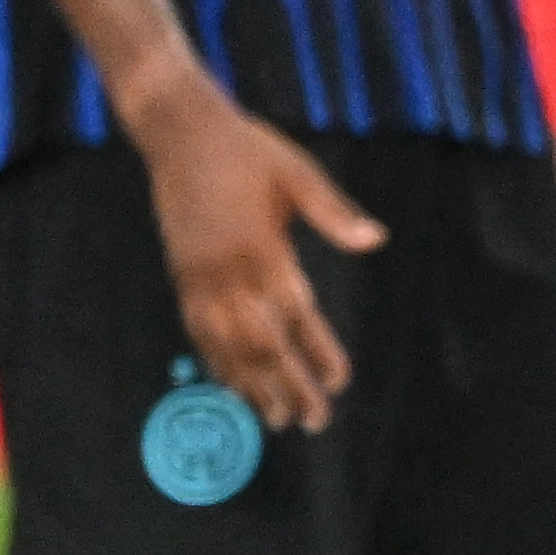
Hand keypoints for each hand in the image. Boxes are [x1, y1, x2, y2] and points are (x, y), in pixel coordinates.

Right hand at [132, 79, 379, 434]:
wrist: (180, 133)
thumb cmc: (248, 150)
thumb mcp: (298, 173)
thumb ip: (333, 212)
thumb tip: (375, 240)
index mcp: (260, 248)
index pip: (295, 314)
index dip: (316, 352)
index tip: (338, 383)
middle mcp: (225, 272)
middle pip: (259, 344)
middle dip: (286, 386)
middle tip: (312, 421)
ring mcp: (198, 277)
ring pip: (226, 346)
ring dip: (251, 386)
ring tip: (275, 419)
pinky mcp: (182, 276)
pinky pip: (200, 331)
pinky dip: (217, 362)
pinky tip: (233, 385)